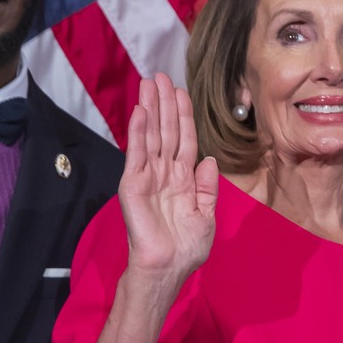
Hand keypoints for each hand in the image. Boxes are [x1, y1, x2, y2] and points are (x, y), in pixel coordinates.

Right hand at [119, 72, 217, 283]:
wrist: (168, 267)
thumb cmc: (186, 246)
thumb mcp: (206, 214)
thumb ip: (207, 187)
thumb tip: (208, 160)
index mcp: (183, 179)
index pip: (183, 139)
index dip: (182, 116)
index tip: (181, 91)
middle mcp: (164, 173)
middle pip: (165, 131)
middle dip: (165, 103)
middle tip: (161, 75)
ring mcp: (148, 176)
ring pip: (151, 135)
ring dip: (150, 108)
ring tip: (149, 83)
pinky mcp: (134, 184)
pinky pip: (137, 153)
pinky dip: (139, 131)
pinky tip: (141, 111)